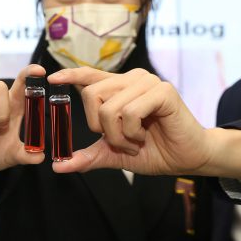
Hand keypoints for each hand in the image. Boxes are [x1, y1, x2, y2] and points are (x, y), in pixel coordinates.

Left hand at [46, 67, 240, 180]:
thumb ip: (88, 156)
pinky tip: (144, 136)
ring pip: (109, 107)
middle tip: (119, 140)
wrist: (187, 159)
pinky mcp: (163, 91)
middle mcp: (132, 79)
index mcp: (119, 88)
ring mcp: (148, 83)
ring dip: (118, 135)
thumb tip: (58, 165)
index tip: (52, 78)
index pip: (90, 75)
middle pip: (91, 94)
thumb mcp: (114, 154)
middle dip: (99, 126)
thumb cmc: (154, 151)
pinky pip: (130, 112)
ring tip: (135, 141)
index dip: (70, 75)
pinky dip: (132, 132)